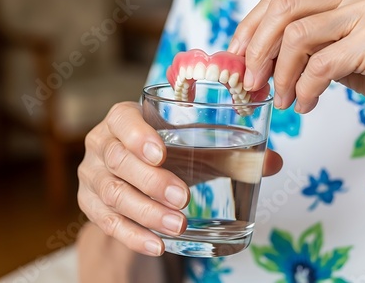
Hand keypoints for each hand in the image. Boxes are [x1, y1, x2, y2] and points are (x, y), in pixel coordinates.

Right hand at [77, 102, 281, 255]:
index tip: (162, 153)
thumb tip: (274, 162)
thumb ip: (230, 154)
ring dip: (144, 212)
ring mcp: (91, 175)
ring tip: (176, 225)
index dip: (138, 136)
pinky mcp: (90, 204)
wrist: (136, 176)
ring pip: (111, 193)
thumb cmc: (169, 154)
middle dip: (150, 181)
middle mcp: (101, 143)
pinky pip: (106, 222)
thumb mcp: (194, 149)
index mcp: (123, 119)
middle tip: (182, 198)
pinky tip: (156, 245)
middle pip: (117, 161)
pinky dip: (132, 235)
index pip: (122, 120)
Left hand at [229, 0, 364, 164]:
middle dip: (257, 51)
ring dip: (281, 77)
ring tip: (282, 100)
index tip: (236, 57)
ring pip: (296, 38)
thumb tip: (249, 57)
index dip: (250, 28)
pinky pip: (320, 66)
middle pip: (282, 10)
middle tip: (252, 83)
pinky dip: (305, 91)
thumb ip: (297, 42)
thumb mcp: (331, 46)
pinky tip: (306, 104)